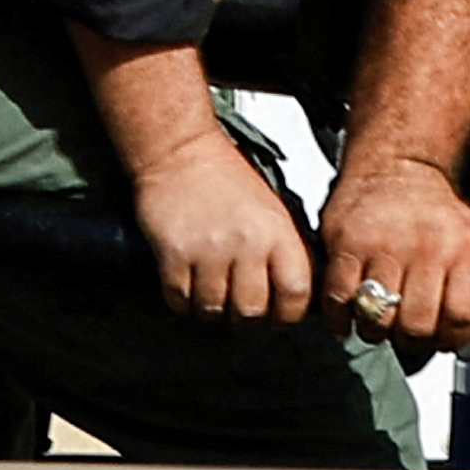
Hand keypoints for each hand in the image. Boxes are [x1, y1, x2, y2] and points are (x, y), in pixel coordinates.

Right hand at [127, 138, 312, 322]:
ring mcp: (209, 250)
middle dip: (246, 318)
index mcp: (278, 232)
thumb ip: (284, 252)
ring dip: (212, 309)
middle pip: (251, 311)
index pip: (296, 293)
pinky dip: (184, 300)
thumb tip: (294, 296)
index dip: (288, 315)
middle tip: (239, 307)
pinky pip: (180, 299)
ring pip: (214, 310)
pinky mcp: (174, 253)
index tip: (280, 318)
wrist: (181, 152)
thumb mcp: (273, 210)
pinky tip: (188, 283)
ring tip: (211, 290)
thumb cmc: (227, 179)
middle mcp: (246, 243)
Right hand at [316, 152, 469, 357]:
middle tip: (407, 332)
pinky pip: (339, 298)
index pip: (463, 318)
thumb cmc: (439, 214)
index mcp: (466, 250)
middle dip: (412, 340)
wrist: (398, 165)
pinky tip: (346, 319)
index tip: (443, 339)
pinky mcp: (347, 243)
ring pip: (378, 318)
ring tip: (379, 322)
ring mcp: (386, 245)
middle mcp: (428, 247)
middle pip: (418, 325)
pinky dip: (340, 318)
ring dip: (376, 331)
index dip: (452, 340)